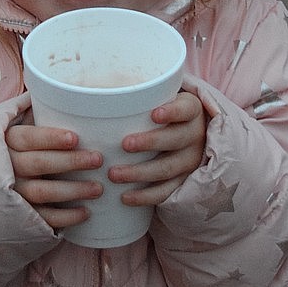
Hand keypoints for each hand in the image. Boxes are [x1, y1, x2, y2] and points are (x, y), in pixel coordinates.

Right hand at [7, 120, 103, 230]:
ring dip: (73, 191)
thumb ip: (27, 110)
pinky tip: (86, 213)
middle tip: (98, 159)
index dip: (51, 138)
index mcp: (6, 141)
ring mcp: (12, 192)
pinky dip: (65, 218)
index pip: (28, 137)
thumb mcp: (6, 125)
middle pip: (38, 164)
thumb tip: (54, 85)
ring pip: (42, 192)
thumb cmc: (2, 147)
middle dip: (70, 162)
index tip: (75, 137)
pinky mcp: (18, 215)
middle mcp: (7, 167)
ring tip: (99, 188)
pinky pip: (42, 218)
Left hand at [109, 91, 206, 206]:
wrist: (188, 131)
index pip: (185, 109)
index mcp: (191, 109)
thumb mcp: (160, 97)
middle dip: (149, 142)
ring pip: (167, 168)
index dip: (172, 112)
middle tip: (124, 144)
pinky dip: (145, 196)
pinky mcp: (184, 180)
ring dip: (139, 172)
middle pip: (175, 139)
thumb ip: (139, 93)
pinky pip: (166, 192)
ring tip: (113, 174)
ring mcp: (191, 160)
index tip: (153, 114)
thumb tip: (93, 89)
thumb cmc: (162, 109)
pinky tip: (124, 197)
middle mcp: (195, 135)